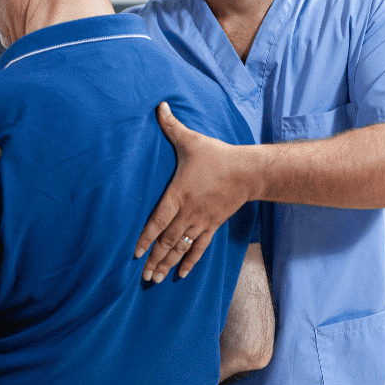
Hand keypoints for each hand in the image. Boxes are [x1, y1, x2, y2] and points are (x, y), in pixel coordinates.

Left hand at [135, 103, 252, 282]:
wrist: (248, 171)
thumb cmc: (217, 156)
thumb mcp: (191, 140)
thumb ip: (171, 125)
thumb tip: (159, 105)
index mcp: (178, 194)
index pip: (157, 220)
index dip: (146, 238)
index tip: (135, 253)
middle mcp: (188, 211)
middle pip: (168, 240)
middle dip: (154, 259)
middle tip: (143, 277)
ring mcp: (201, 221)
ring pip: (181, 247)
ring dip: (167, 264)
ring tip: (155, 280)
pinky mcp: (213, 225)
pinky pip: (199, 247)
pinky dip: (189, 262)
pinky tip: (180, 274)